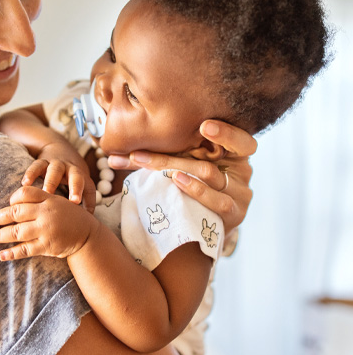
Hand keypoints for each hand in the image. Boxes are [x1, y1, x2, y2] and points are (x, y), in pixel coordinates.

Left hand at [0, 186, 97, 259]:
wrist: (88, 235)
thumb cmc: (69, 217)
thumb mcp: (57, 201)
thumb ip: (38, 199)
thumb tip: (11, 203)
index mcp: (48, 198)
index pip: (24, 193)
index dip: (12, 199)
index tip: (6, 206)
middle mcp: (46, 213)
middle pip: (15, 213)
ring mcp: (46, 230)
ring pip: (16, 232)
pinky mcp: (47, 246)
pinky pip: (25, 250)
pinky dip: (12, 253)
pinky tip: (1, 255)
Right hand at [22, 142, 96, 212]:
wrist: (59, 148)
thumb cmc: (71, 175)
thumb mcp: (81, 184)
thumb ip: (85, 202)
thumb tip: (87, 223)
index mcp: (82, 177)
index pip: (89, 188)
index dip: (89, 200)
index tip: (88, 213)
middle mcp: (71, 169)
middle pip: (76, 176)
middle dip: (75, 188)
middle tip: (73, 201)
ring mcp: (56, 164)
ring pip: (55, 171)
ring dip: (51, 182)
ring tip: (46, 193)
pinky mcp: (42, 161)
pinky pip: (36, 166)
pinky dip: (31, 174)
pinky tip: (25, 184)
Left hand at [107, 120, 256, 234]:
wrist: (204, 229)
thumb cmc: (194, 188)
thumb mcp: (184, 166)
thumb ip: (161, 157)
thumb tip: (114, 154)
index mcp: (233, 154)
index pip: (242, 140)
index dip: (226, 133)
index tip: (203, 125)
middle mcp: (241, 172)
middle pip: (208, 158)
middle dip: (169, 155)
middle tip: (137, 154)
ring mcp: (240, 194)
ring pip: (207, 174)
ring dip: (174, 168)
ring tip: (152, 166)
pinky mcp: (234, 214)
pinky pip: (216, 201)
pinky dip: (195, 190)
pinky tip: (177, 181)